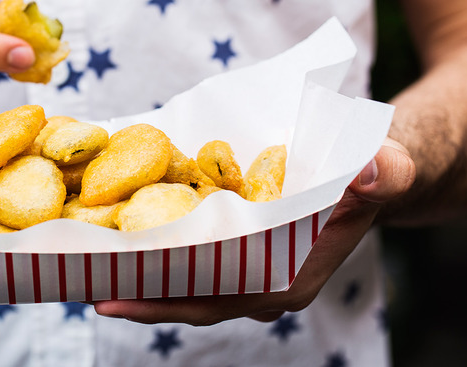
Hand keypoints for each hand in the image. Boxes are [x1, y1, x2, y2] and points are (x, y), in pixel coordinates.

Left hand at [93, 138, 415, 325]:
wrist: (371, 166)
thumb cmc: (373, 170)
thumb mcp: (385, 166)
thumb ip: (384, 172)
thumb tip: (378, 168)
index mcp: (288, 277)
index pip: (217, 299)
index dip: (166, 300)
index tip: (116, 295)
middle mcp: (260, 280)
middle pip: (187, 295)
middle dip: (136, 290)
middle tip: (80, 278)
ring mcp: (244, 262)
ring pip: (181, 276)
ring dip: (137, 267)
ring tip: (85, 255)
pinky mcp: (233, 238)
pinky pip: (186, 248)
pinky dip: (154, 240)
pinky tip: (118, 225)